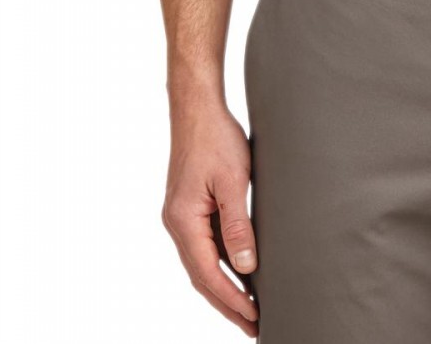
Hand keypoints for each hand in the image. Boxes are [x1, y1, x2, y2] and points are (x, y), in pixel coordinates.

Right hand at [162, 99, 259, 335]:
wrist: (197, 108)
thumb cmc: (216, 138)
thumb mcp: (233, 180)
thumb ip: (238, 224)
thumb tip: (246, 268)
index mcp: (183, 221)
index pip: (208, 274)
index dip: (232, 299)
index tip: (254, 317)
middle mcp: (176, 224)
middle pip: (202, 277)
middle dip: (227, 304)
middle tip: (253, 326)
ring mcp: (180, 217)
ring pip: (202, 264)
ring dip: (224, 288)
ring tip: (248, 310)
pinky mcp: (188, 208)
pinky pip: (204, 246)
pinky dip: (221, 265)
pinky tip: (239, 273)